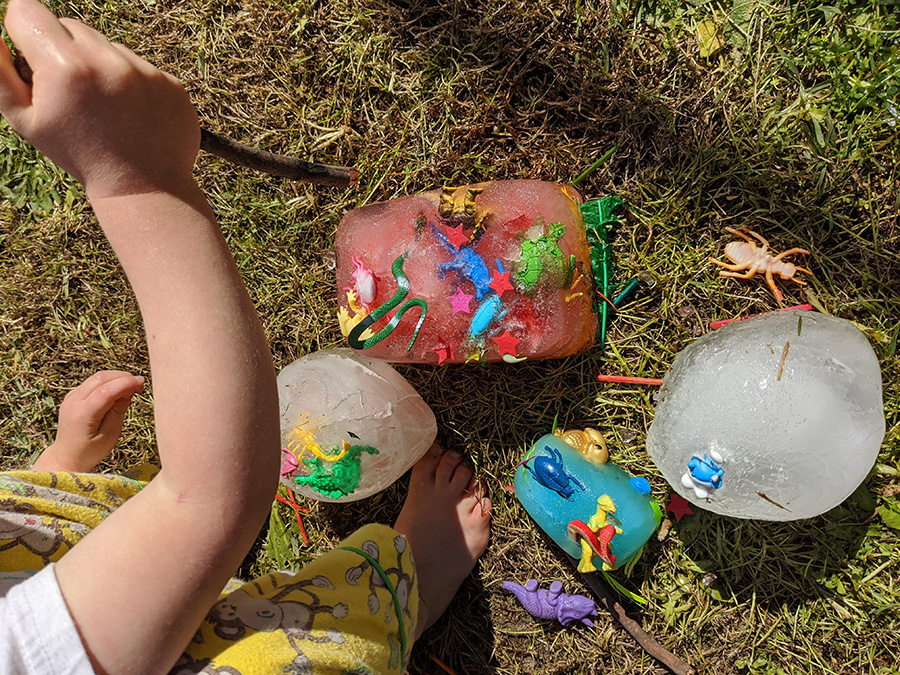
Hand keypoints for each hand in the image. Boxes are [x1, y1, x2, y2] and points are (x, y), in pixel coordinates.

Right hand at [0, 0, 199, 198]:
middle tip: (70, 92)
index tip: (32, 57)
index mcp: (66, 67)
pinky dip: (132, 82)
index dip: (23, 33)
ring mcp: (145, 71)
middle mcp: (108, 61)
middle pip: (70, 25)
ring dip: (99, 65)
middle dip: (62, 49)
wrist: (143, 187)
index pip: (27, 11)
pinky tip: (131, 114)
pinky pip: (141, 66)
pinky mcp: (171, 82)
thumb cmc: (79, 156)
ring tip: (103, 107)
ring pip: (107, 45)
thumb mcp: (26, 121)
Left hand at [32, 370, 144, 472]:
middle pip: (100, 378)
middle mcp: (73, 402)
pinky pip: (92, 382)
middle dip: (123, 377)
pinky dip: (108, 382)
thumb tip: (129, 391)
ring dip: (116, 378)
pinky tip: (118, 391)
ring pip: (97, 377)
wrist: (66, 458)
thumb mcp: (110, 434)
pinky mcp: (72, 396)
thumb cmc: (90, 451)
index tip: (141, 382)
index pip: (106, 391)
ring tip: (131, 388)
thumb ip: (119, 410)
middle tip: (139, 385)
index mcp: (82, 415)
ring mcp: (70, 397)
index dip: (126, 383)